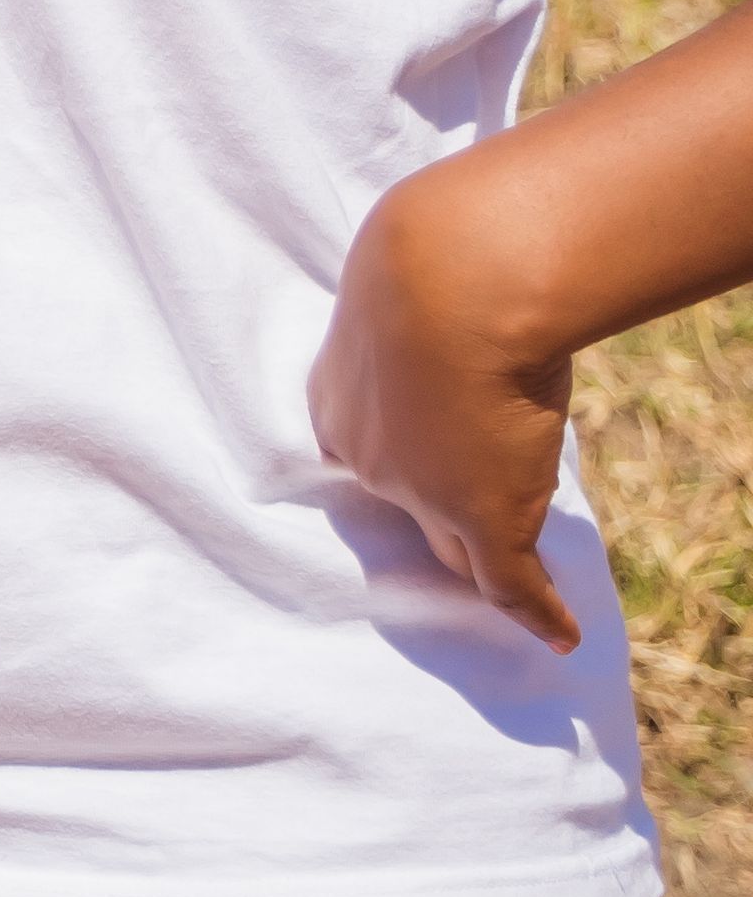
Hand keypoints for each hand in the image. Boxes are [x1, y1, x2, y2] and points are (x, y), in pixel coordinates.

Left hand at [315, 165, 584, 651]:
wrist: (453, 281)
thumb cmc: (434, 263)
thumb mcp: (408, 290)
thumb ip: (423, 314)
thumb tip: (470, 301)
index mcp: (336, 399)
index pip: (368, 454)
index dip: (395, 471)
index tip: (413, 479)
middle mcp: (366, 456)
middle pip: (406, 507)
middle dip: (432, 519)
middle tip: (457, 537)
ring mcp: (421, 495)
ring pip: (457, 547)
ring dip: (486, 566)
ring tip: (513, 593)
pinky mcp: (480, 516)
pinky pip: (507, 581)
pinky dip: (535, 610)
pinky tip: (559, 633)